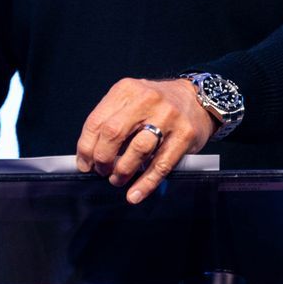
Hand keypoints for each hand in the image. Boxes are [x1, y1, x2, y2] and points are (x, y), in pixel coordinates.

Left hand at [75, 77, 215, 203]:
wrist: (197, 99)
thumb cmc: (158, 104)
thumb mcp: (130, 100)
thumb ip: (110, 121)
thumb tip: (89, 154)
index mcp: (127, 90)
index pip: (97, 121)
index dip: (86, 147)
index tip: (85, 163)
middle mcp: (147, 100)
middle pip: (113, 133)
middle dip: (102, 159)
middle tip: (101, 171)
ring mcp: (168, 117)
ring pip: (138, 149)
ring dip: (122, 171)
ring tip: (117, 179)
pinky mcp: (185, 135)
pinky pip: (161, 164)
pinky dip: (146, 183)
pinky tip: (135, 193)